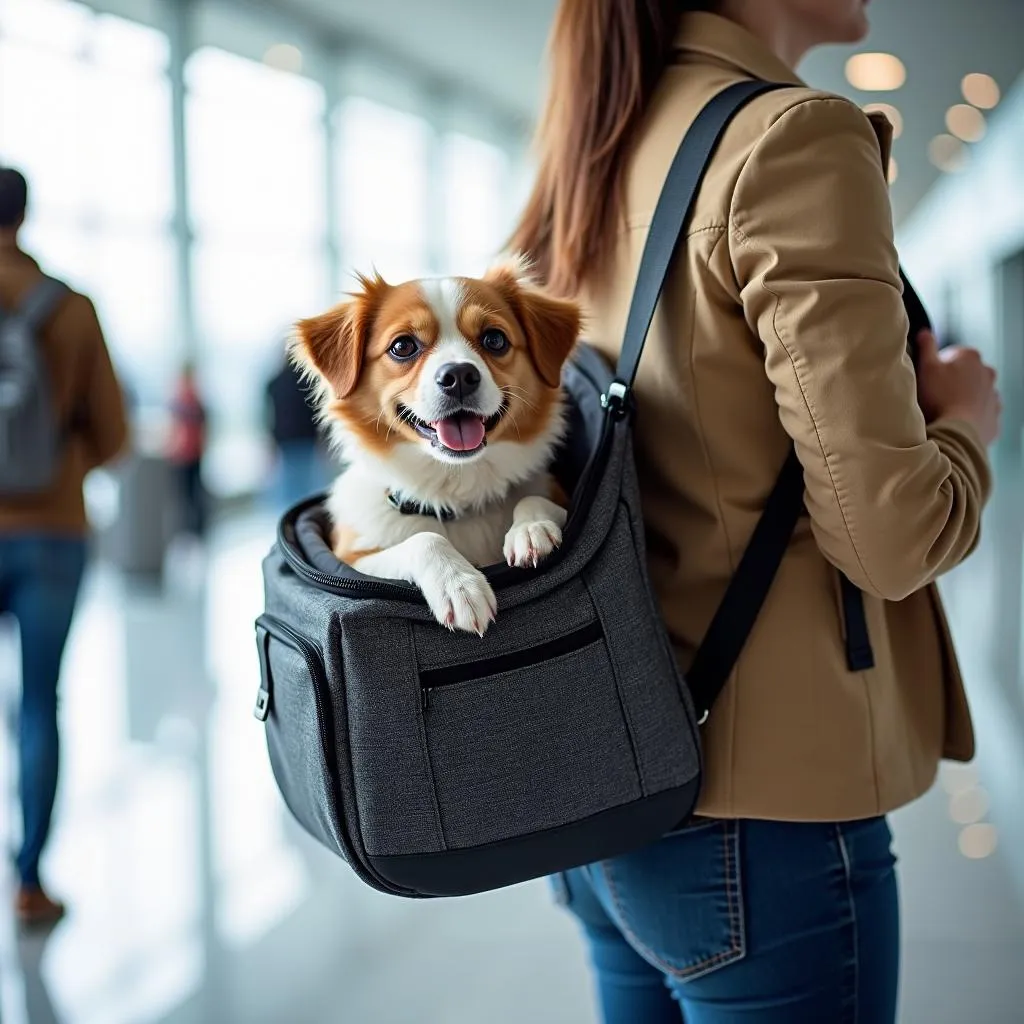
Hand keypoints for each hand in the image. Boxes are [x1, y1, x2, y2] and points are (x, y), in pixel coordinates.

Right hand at [916, 330, 1001, 445]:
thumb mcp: (926, 367)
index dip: (935, 365)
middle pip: (964, 373)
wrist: (957, 432)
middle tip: (934, 394)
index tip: (927, 378)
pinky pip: (979, 412)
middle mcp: (987, 372)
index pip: (950, 354)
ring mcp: (993, 395)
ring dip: (961, 397)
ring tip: (945, 409)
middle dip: (951, 381)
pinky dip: (969, 414)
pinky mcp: (994, 416)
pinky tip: (955, 420)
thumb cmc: (940, 399)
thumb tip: (925, 332)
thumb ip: (927, 347)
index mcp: (970, 356)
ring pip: (974, 392)